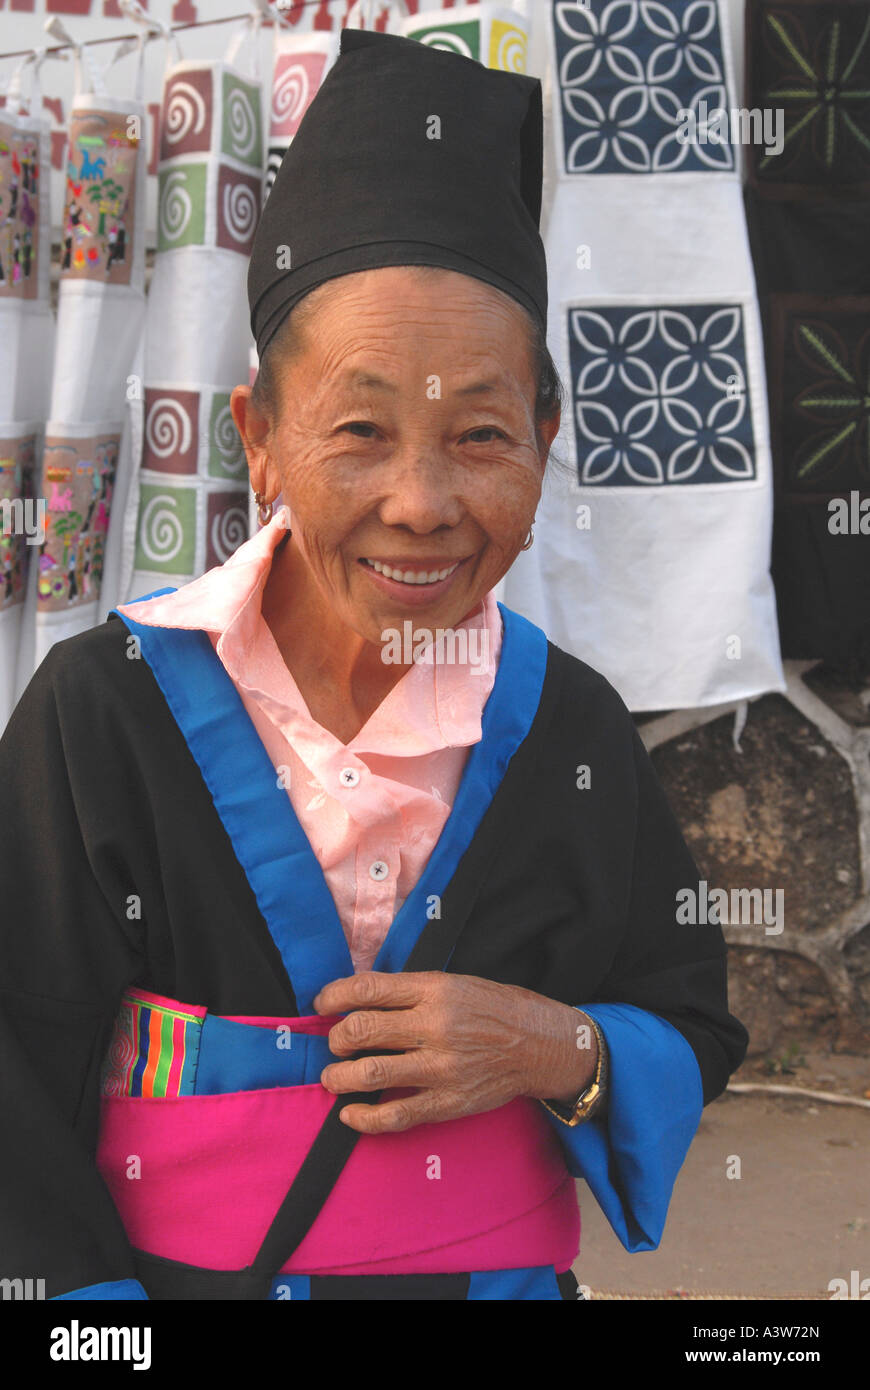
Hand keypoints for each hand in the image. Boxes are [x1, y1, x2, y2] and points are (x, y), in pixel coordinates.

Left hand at [312, 971, 596, 1132]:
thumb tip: (362, 1000)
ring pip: (371, 1073)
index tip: (322, 1005)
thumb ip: (411, 991)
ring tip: (333, 1078)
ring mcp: (441, 1066)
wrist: (541, 1045)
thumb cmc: (496, 1009)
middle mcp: (434, 1026)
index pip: (368, 989)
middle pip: (361, 1030)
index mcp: (434, 990)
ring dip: (340, 1077)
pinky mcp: (447, 1102)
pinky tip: (350, 1114)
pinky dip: (364, 1118)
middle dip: (337, 1039)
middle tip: (337, 1044)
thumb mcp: (455, 983)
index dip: (334, 996)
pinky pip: (395, 1115)